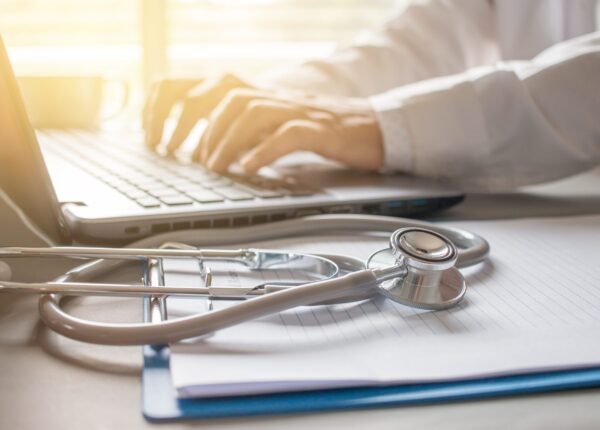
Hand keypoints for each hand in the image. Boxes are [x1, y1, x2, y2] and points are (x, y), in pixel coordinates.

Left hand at [143, 74, 383, 173]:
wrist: (367, 128)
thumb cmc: (313, 130)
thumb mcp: (266, 125)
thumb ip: (235, 128)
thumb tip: (195, 148)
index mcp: (251, 93)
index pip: (197, 84)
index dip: (165, 104)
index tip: (151, 135)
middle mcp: (268, 95)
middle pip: (218, 93)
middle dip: (188, 122)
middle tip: (175, 154)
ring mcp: (294, 109)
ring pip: (249, 112)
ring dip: (224, 140)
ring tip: (214, 167)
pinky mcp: (318, 128)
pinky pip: (287, 134)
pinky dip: (263, 151)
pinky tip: (248, 169)